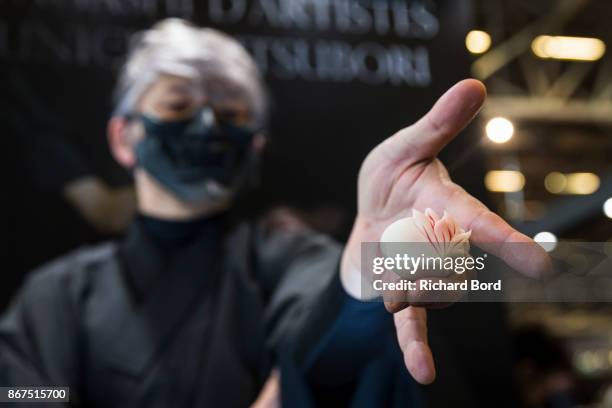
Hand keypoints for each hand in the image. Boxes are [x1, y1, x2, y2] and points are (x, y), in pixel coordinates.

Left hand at [340, 79, 550, 383]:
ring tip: (386, 250)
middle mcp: (444, 245)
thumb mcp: (404, 145)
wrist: (369, 213)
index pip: (478, 224)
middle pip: (445, 265)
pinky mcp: (401, 293)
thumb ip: (437, 124)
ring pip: (426, 292)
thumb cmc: (391, 176)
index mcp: (447, 207)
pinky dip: (415, 346)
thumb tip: (473, 83)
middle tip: (400, 229)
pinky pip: (410, 322)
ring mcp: (424, 273)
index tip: (540, 267)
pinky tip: (423, 375)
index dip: (505, 243)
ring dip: (403, 281)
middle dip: (426, 260)